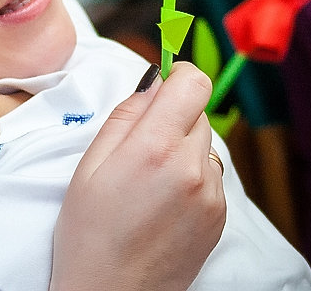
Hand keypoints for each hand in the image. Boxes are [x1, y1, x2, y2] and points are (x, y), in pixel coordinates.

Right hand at [51, 63, 225, 290]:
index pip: (193, 82)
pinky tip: (163, 203)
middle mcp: (192, 167)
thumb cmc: (90, 234)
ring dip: (183, 148)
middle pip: (198, 111)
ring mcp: (212, 194)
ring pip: (204, 144)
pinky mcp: (221, 216)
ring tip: (150, 182)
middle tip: (141, 145)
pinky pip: (210, 176)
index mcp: (156, 148)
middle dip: (173, 117)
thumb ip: (126, 115)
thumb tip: (153, 81)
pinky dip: (191, 178)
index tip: (162, 85)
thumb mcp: (90, 165)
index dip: (177, 75)